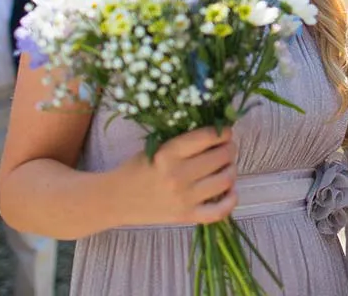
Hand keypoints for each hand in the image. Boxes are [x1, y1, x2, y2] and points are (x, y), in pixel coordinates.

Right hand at [122, 126, 237, 225]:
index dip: (223, 132)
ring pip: (225, 180)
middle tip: (227, 148)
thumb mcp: (155, 147)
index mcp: (168, 154)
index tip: (225, 132)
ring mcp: (183, 198)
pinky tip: (231, 191)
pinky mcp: (186, 216)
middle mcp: (178, 175)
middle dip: (229, 148)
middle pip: (220, 157)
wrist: (115, 199)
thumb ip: (184, 141)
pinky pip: (219, 211)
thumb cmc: (136, 169)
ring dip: (232, 169)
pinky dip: (231, 200)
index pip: (207, 137)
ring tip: (227, 166)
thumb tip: (217, 133)